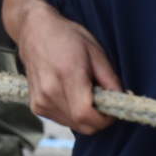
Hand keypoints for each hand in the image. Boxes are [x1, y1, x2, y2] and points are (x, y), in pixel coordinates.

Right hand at [15, 1, 121, 134]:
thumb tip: (121, 101)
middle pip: (82, 124)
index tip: (112, 110)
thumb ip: (110, 79)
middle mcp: (49, 91)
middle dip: (97, 119)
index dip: (104, 119)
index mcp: (67, 75)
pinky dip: (71, 114)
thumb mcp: (96, 52)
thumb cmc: (67, 37)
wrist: (35, 31)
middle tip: (101, 100)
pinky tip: (70, 95)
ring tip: (83, 94)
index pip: (86, 115)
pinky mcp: (35, 105)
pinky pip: (61, 120)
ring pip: (72, 124)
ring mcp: (40, 99)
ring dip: (84, 116)